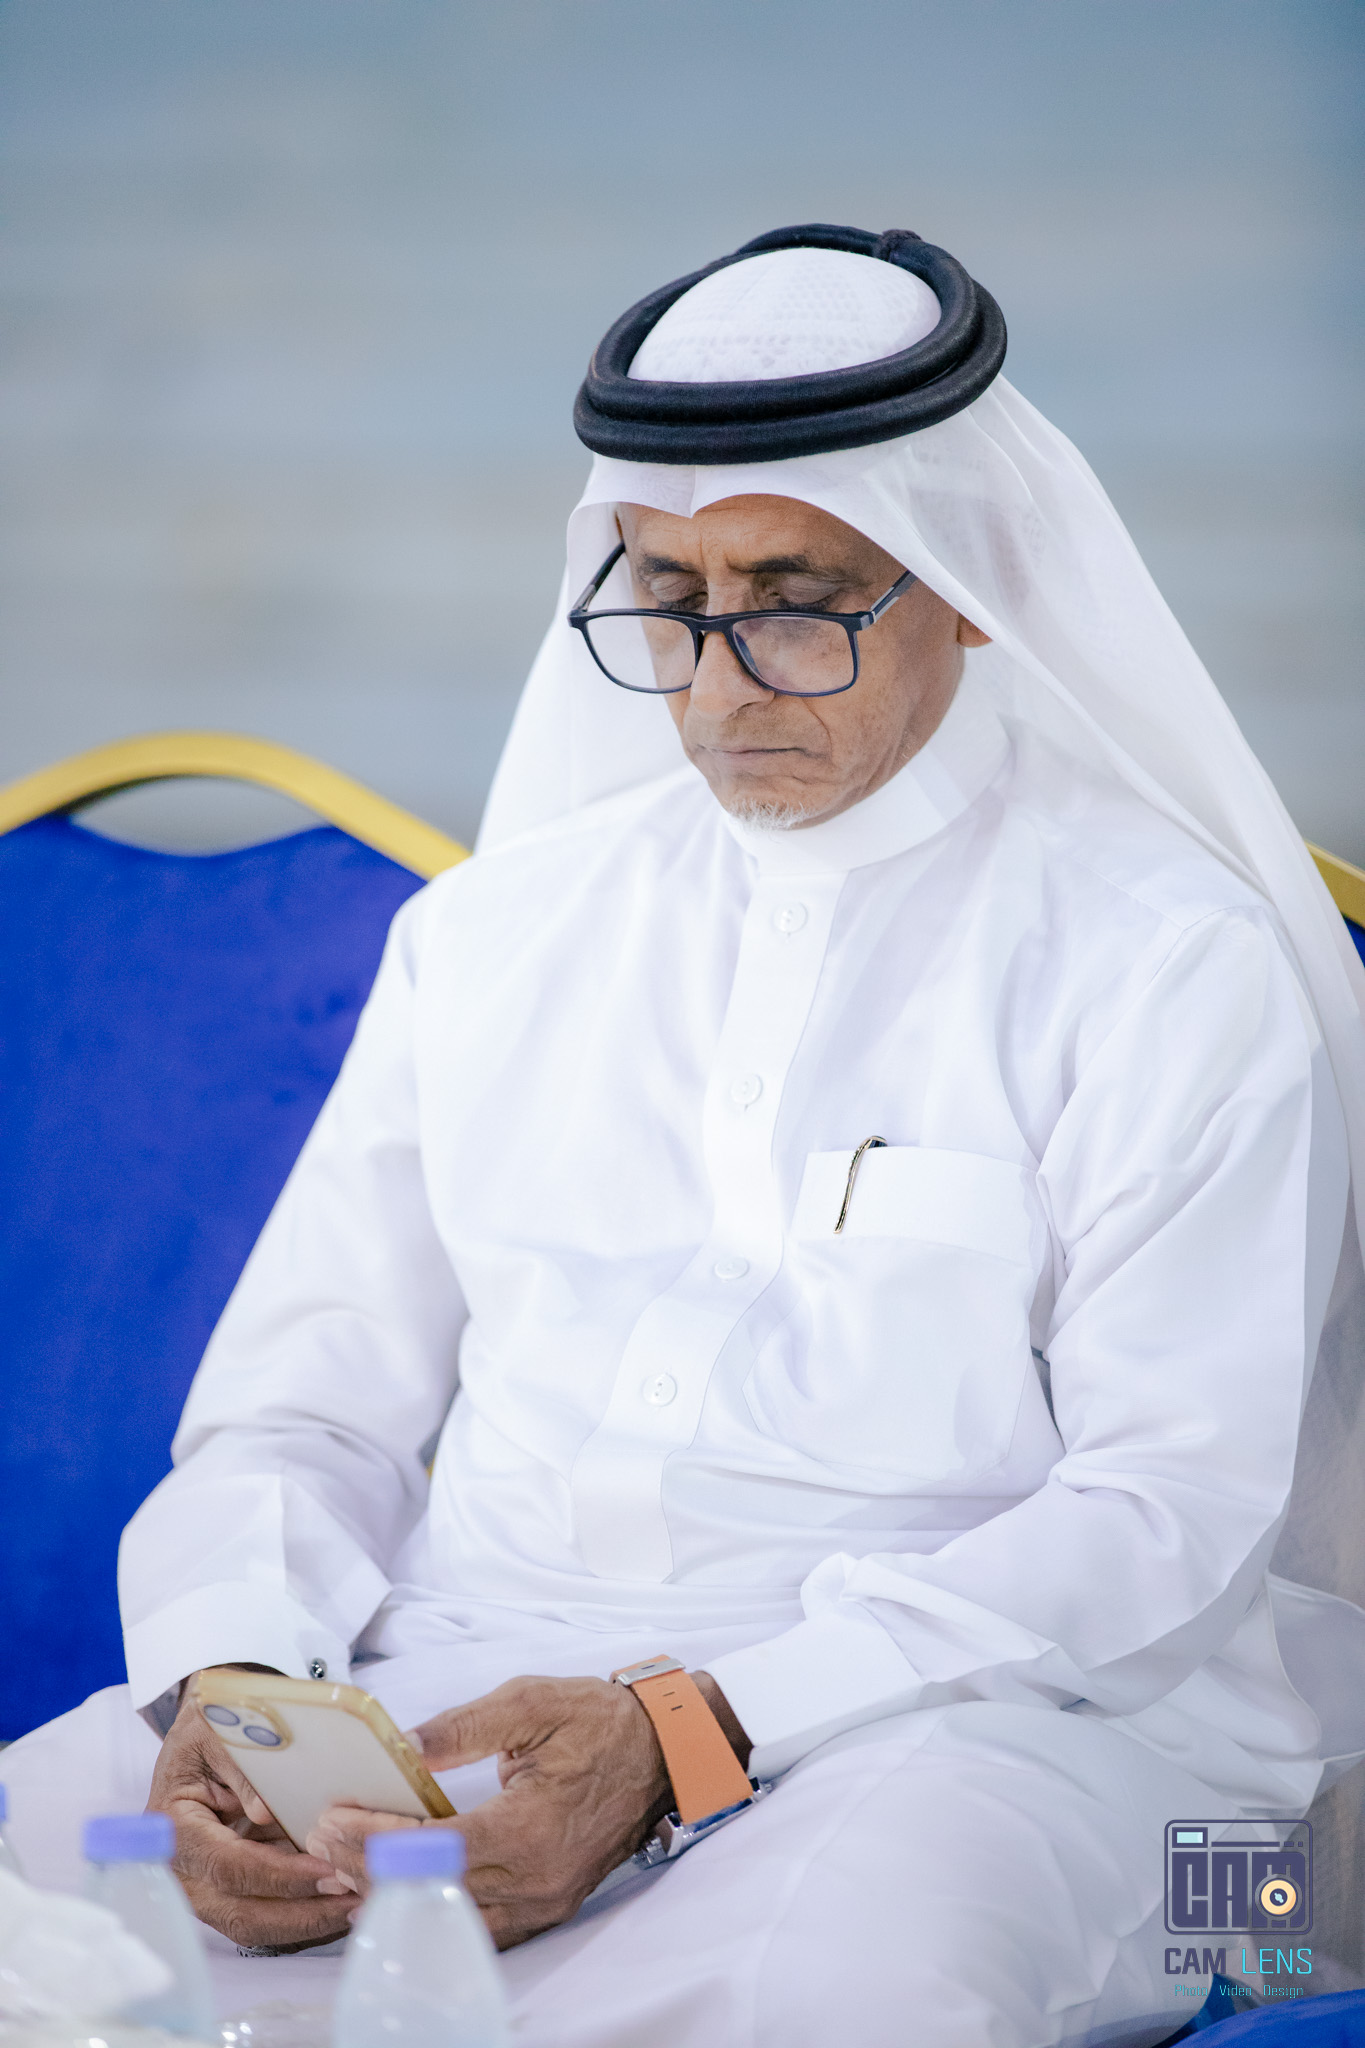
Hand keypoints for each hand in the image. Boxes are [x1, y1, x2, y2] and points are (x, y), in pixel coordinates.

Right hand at [146, 1672, 351, 1950]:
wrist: (201, 1734)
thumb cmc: (208, 1728)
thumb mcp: (219, 1730)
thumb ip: (239, 1767)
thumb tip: (264, 1813)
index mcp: (175, 1827)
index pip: (227, 1865)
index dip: (278, 1875)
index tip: (326, 1872)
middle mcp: (185, 1869)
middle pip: (241, 1913)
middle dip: (301, 1914)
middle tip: (355, 1901)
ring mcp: (205, 1887)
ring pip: (255, 1923)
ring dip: (308, 1921)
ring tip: (360, 1906)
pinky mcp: (229, 1890)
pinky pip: (265, 1913)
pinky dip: (305, 1913)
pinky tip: (345, 1902)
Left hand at [309, 1670, 743, 1949]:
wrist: (664, 1752)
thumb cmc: (600, 1722)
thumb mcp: (531, 1701)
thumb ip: (463, 1728)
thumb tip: (403, 1747)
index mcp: (530, 1828)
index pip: (432, 1848)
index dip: (374, 1838)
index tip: (331, 1819)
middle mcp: (535, 1879)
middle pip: (433, 1888)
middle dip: (369, 1865)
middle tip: (320, 1840)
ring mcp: (545, 1900)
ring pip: (452, 1912)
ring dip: (395, 1892)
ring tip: (342, 1866)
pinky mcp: (549, 1904)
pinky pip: (481, 1921)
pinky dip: (435, 1906)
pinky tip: (398, 1892)